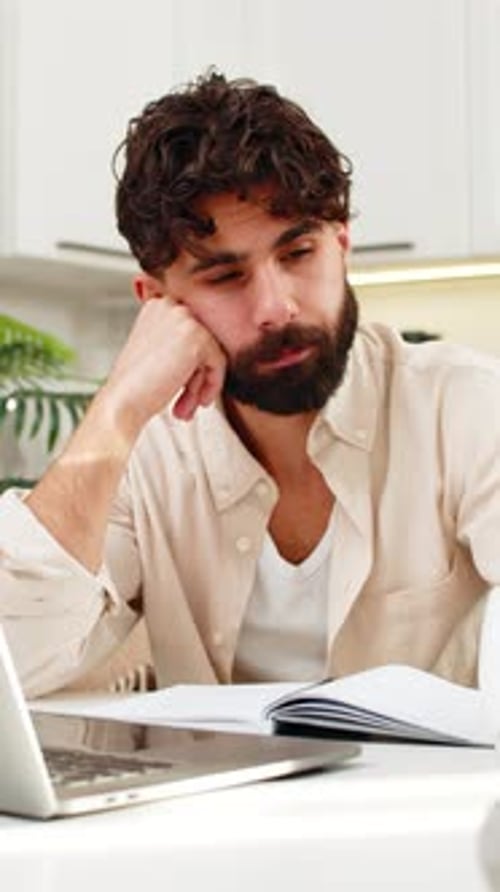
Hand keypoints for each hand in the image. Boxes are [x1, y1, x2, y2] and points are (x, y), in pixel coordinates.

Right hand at [103, 295, 226, 431]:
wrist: (122, 402)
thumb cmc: (135, 386)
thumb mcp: (156, 354)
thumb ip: (178, 344)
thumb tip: (209, 354)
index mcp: (157, 306)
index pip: (191, 334)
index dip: (188, 365)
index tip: (181, 388)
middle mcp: (169, 305)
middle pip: (203, 342)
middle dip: (195, 376)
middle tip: (185, 402)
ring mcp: (183, 318)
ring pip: (211, 353)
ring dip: (200, 383)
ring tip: (186, 406)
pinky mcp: (197, 337)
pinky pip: (219, 362)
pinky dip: (212, 384)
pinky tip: (196, 401)